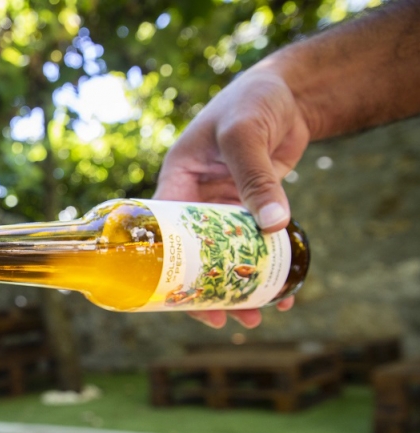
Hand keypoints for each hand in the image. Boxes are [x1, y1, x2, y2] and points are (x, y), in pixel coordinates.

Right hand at [154, 67, 309, 328]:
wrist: (290, 89)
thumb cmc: (251, 101)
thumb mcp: (244, 137)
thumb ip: (256, 180)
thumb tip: (274, 227)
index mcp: (176, 182)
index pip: (165, 234)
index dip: (171, 269)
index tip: (184, 299)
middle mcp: (196, 198)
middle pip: (196, 253)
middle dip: (210, 288)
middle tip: (226, 320)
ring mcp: (226, 204)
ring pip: (228, 253)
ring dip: (242, 283)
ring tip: (256, 315)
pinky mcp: (255, 205)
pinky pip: (259, 242)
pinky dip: (270, 264)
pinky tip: (284, 289)